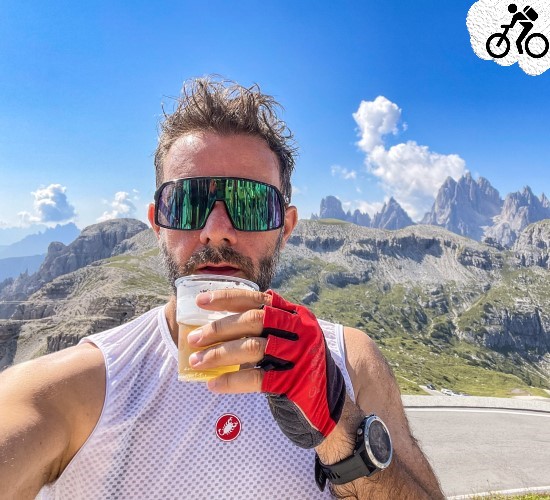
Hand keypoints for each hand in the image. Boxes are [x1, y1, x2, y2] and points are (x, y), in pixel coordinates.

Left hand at [188, 289, 345, 447]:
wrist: (331, 401)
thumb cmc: (299, 366)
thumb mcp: (289, 338)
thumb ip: (265, 328)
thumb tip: (215, 328)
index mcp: (295, 314)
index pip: (258, 298)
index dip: (227, 298)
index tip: (201, 301)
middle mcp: (300, 329)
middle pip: (253, 321)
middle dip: (219, 329)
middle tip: (193, 338)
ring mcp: (300, 354)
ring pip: (253, 348)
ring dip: (220, 354)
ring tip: (197, 362)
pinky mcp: (297, 382)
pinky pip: (258, 379)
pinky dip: (232, 381)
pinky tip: (214, 384)